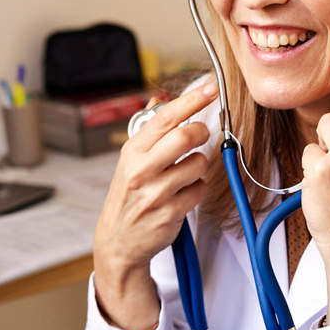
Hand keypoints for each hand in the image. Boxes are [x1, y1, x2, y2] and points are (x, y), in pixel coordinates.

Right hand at [93, 80, 217, 329]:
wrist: (119, 240)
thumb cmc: (129, 195)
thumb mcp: (130, 160)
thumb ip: (150, 132)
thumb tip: (161, 99)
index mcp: (132, 151)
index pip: (166, 117)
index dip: (192, 99)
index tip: (211, 88)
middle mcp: (142, 169)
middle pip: (186, 136)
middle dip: (201, 132)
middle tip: (201, 135)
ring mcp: (156, 192)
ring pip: (199, 163)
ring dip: (199, 166)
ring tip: (185, 174)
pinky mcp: (170, 213)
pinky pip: (200, 190)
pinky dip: (197, 190)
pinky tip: (183, 194)